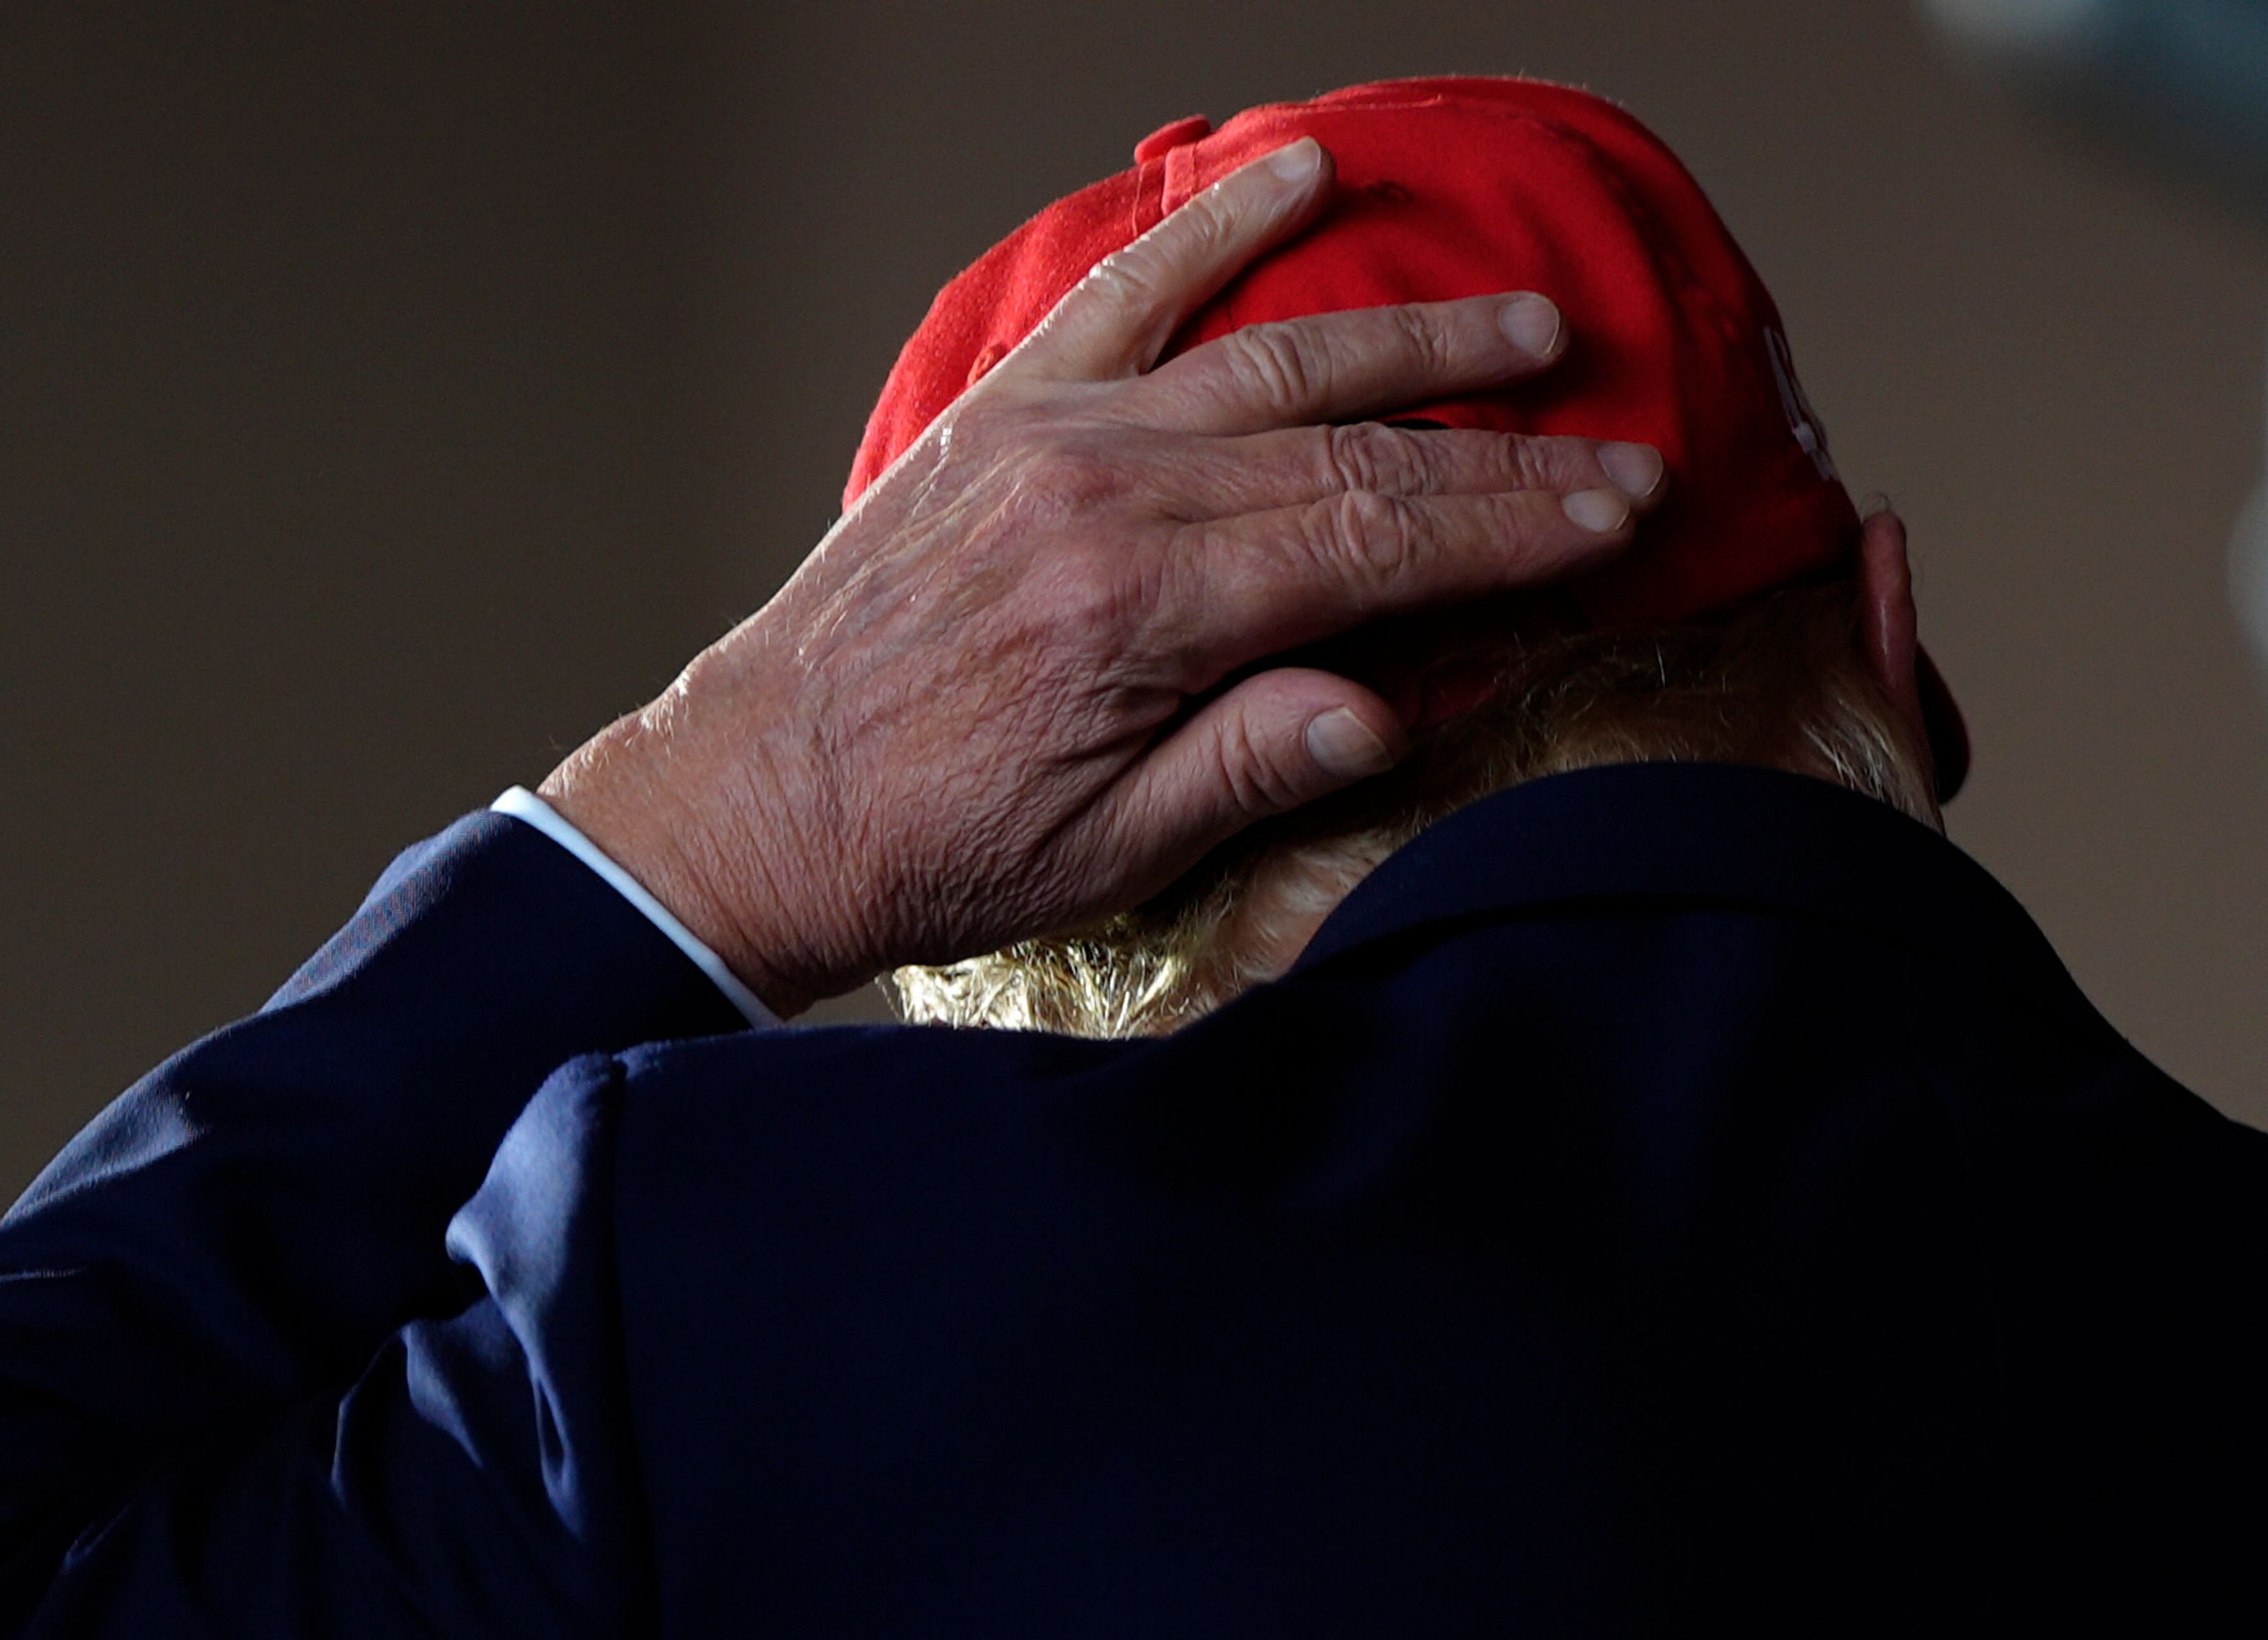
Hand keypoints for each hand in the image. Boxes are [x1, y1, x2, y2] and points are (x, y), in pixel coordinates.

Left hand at [541, 137, 1663, 1014]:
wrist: (758, 801)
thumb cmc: (928, 843)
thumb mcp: (1103, 852)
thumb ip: (1246, 768)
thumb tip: (1381, 709)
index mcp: (1141, 614)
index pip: (1376, 545)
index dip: (1509, 528)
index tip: (1610, 513)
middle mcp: (1104, 497)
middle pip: (1349, 453)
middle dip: (1499, 452)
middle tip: (1611, 447)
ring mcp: (1050, 438)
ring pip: (1268, 362)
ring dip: (1408, 335)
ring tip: (1523, 322)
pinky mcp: (1000, 416)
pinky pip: (1121, 296)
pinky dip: (1211, 229)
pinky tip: (1294, 175)